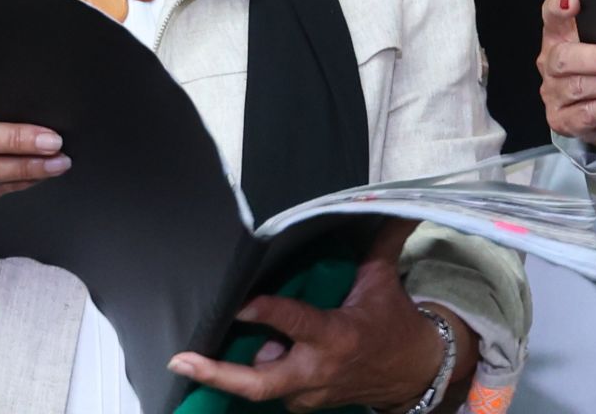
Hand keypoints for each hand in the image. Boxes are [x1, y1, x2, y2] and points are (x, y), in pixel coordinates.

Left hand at [169, 219, 475, 412]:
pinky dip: (261, 369)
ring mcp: (308, 393)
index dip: (267, 314)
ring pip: (262, 382)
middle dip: (218, 374)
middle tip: (181, 359)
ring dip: (244, 362)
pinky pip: (272, 388)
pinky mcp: (304, 404)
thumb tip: (395, 203)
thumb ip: (382, 240)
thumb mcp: (383, 280)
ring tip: (228, 337)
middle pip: (259, 382)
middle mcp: (317, 371)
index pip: (295, 323)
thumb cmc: (394, 322)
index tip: (240, 303)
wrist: (413, 372)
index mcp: (336, 336)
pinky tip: (250, 351)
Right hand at [537, 0, 595, 147]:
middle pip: (564, 57)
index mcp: (558, 39)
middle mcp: (550, 64)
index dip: (557, 8)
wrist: (595, 119)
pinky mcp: (562, 120)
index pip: (551, 18)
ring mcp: (553, 94)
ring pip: (579, 87)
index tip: (572, 0)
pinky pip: (588, 114)